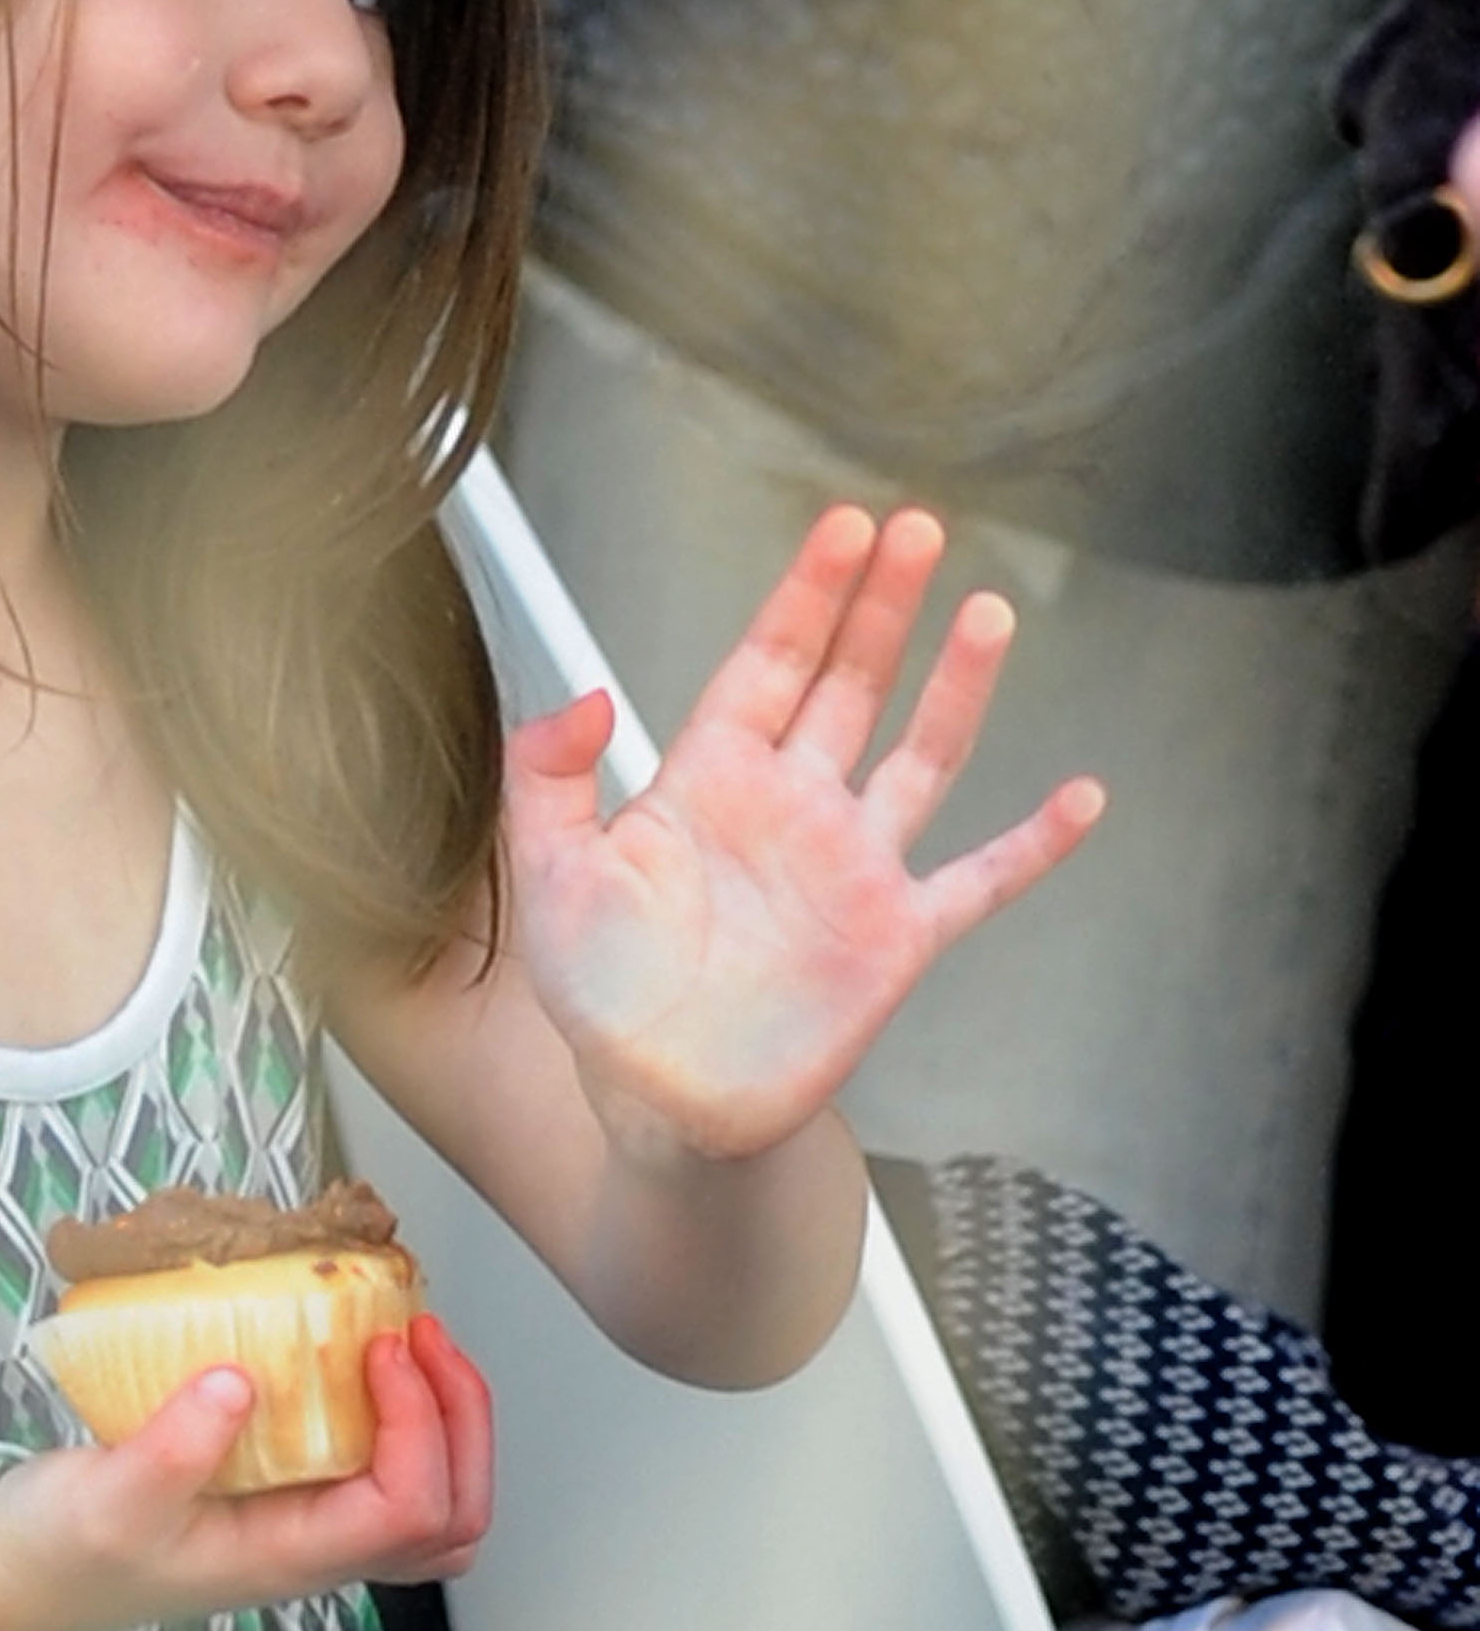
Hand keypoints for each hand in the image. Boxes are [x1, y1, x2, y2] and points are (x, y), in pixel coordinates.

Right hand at [0, 1315, 493, 1630]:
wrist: (19, 1572)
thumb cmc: (61, 1550)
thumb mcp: (106, 1497)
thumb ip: (172, 1447)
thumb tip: (240, 1381)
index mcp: (289, 1558)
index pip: (408, 1510)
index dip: (418, 1426)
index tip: (377, 1348)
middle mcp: (315, 1550)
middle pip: (451, 1520)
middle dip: (462, 1423)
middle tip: (423, 1337)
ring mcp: (306, 1527)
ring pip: (431, 1504)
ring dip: (445, 1422)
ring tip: (410, 1342)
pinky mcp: (284, 1496)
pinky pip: (378, 1469)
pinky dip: (400, 1417)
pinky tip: (355, 1354)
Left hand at [506, 505, 1102, 1160]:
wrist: (657, 1103)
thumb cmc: (601, 994)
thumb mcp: (550, 877)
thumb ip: (549, 780)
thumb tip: (586, 697)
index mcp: (710, 781)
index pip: (768, 663)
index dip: (806, 595)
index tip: (843, 527)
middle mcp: (791, 809)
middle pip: (849, 683)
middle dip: (882, 606)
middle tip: (918, 528)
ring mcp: (851, 868)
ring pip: (920, 755)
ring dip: (956, 687)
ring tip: (988, 612)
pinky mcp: (895, 938)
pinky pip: (978, 880)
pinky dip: (1033, 844)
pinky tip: (1081, 799)